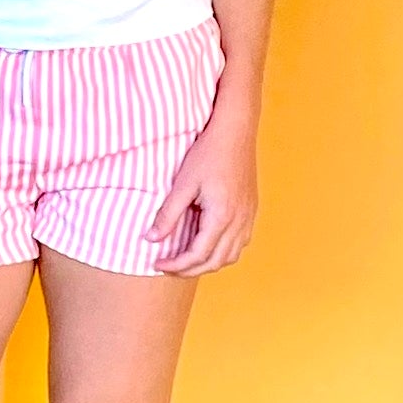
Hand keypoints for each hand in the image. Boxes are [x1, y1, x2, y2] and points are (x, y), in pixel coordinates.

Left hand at [147, 109, 258, 275]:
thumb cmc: (209, 154)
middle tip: (168, 265)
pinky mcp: (251, 211)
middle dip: (190, 269)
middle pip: (215, 262)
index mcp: (222, 216)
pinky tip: (207, 244)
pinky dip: (222, 252)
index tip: (158, 262)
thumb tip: (151, 239)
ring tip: (186, 258)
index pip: (198, 255)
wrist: (235, 132)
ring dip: (208, 263)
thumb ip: (168, 214)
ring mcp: (248, 217)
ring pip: (231, 256)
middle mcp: (239, 222)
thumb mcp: (183, 184)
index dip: (176, 264)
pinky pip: (239, 243)